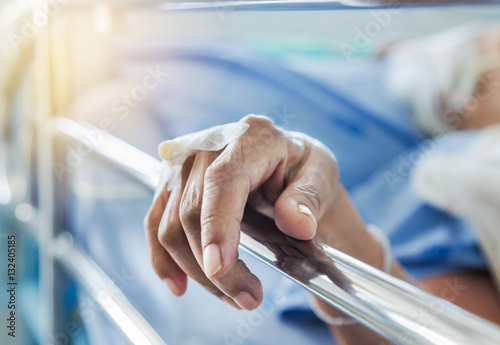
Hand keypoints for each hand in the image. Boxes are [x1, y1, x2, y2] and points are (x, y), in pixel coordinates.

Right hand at [144, 115, 376, 310]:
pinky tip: (179, 285)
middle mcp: (210, 144)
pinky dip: (164, 258)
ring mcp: (186, 163)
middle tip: (248, 299)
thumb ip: (309, 197)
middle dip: (215, 267)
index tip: (219, 269)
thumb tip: (297, 223)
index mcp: (253, 136)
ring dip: (196, 271)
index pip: (224, 180)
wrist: (287, 165)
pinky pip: (156, 222)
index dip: (217, 226)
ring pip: (172, 224)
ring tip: (234, 296)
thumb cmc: (304, 170)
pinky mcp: (174, 183)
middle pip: (193, 211)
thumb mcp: (322, 175)